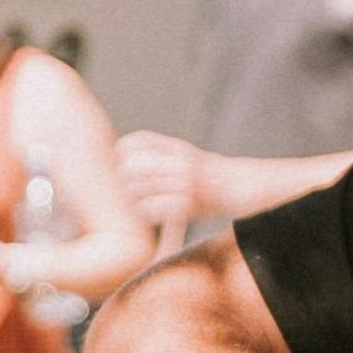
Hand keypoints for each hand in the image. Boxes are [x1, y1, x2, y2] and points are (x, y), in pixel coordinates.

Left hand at [116, 124, 204, 245]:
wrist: (236, 186)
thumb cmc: (204, 172)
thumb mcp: (183, 152)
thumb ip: (159, 150)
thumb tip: (121, 152)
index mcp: (177, 148)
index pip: (138, 142)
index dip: (121, 150)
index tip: (116, 159)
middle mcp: (180, 163)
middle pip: (134, 166)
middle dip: (121, 176)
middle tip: (120, 184)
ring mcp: (184, 184)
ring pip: (139, 189)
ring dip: (129, 195)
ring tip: (130, 199)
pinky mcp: (186, 205)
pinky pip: (152, 208)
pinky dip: (143, 210)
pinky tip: (143, 210)